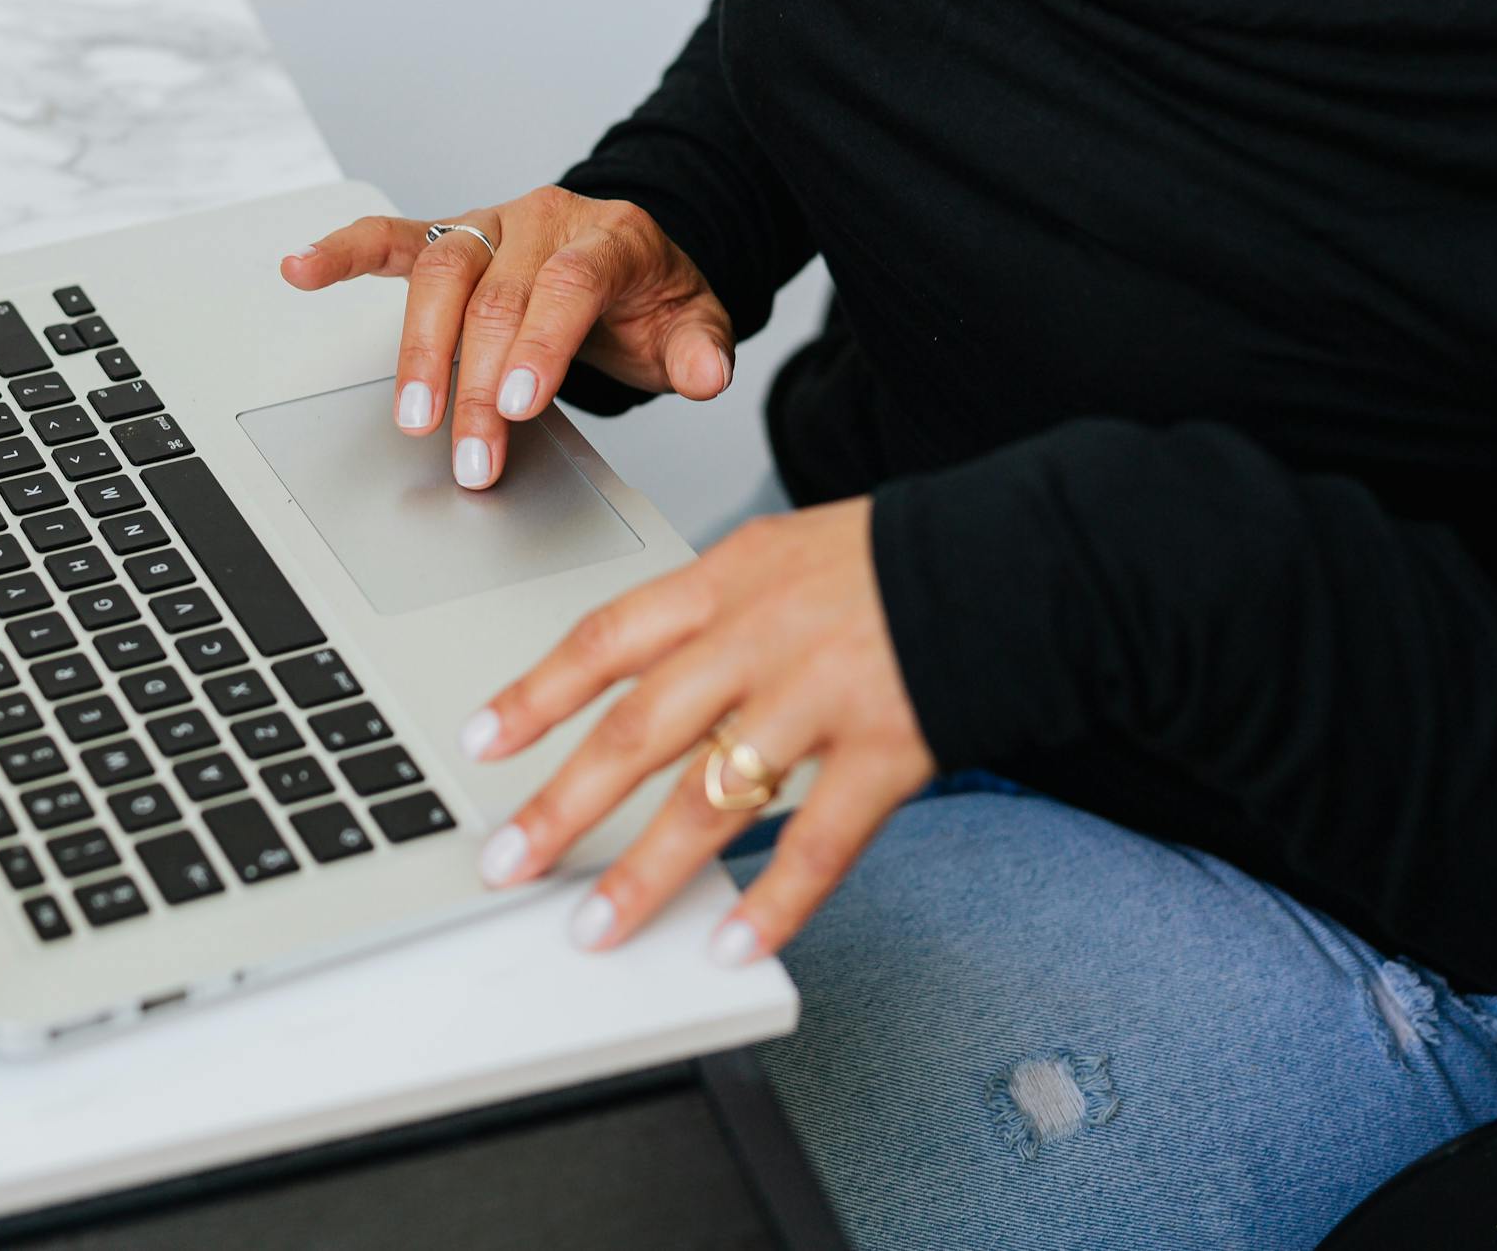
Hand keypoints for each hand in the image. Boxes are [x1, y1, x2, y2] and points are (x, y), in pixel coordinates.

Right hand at [280, 187, 732, 488]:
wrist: (631, 266)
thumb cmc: (652, 302)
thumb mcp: (694, 326)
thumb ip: (701, 351)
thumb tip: (706, 374)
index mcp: (610, 235)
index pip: (566, 284)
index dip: (538, 345)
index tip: (516, 405)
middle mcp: (544, 220)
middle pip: (497, 296)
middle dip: (479, 384)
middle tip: (471, 455)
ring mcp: (492, 226)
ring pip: (441, 275)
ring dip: (420, 351)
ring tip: (414, 418)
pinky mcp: (450, 239)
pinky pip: (392, 239)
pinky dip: (343, 252)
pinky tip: (301, 269)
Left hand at [462, 498, 934, 962]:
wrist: (1016, 558)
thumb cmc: (891, 562)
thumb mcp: (783, 554)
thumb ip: (716, 614)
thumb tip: (642, 672)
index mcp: (727, 582)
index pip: (607, 638)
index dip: (537, 693)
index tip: (480, 742)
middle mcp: (761, 638)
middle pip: (638, 730)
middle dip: (562, 805)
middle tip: (506, 862)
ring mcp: (822, 696)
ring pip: (711, 797)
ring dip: (644, 871)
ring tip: (594, 927)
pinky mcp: (886, 750)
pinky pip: (817, 841)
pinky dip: (771, 900)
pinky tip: (729, 943)